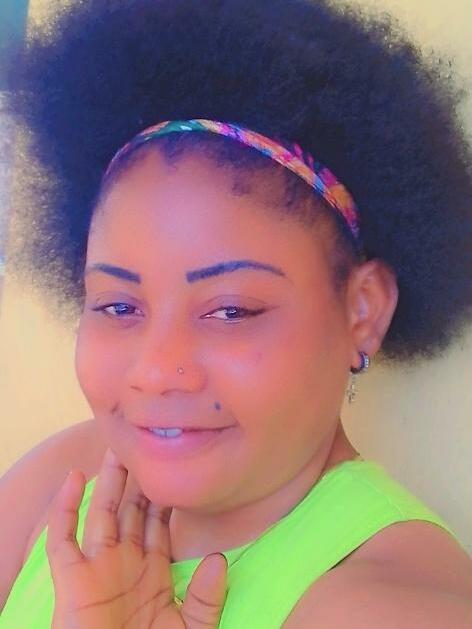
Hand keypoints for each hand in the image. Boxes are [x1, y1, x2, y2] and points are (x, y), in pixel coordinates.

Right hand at [46, 447, 227, 627]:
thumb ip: (206, 599)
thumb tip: (219, 558)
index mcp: (153, 571)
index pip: (159, 522)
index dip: (165, 494)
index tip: (174, 463)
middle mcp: (125, 561)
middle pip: (132, 509)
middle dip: (139, 479)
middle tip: (146, 443)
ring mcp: (97, 567)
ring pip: (102, 512)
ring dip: (108, 481)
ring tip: (117, 447)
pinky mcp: (72, 579)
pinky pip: (62, 538)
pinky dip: (65, 508)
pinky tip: (74, 478)